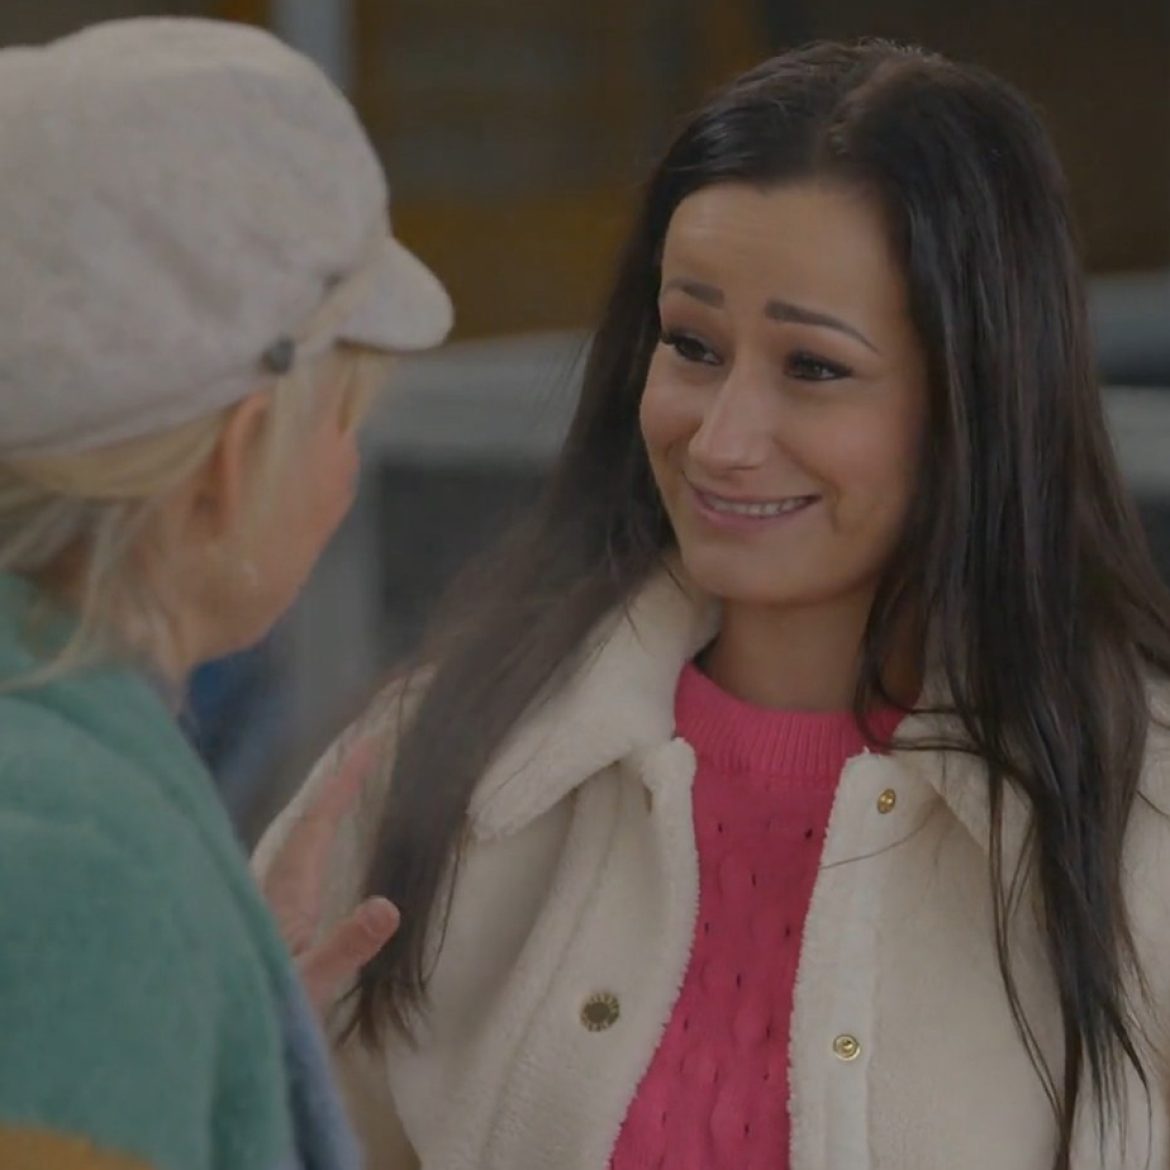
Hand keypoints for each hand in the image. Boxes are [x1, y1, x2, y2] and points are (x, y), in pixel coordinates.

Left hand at [260, 739, 399, 1014]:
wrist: (209, 1038)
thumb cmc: (262, 1015)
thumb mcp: (312, 984)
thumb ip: (347, 946)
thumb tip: (388, 904)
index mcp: (287, 892)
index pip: (319, 823)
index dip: (344, 782)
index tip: (369, 745)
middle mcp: (276, 889)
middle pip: (309, 822)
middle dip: (339, 784)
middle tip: (369, 749)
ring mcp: (271, 905)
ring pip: (300, 840)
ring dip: (327, 808)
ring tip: (352, 782)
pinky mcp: (270, 922)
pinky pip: (299, 860)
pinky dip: (318, 836)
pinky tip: (320, 845)